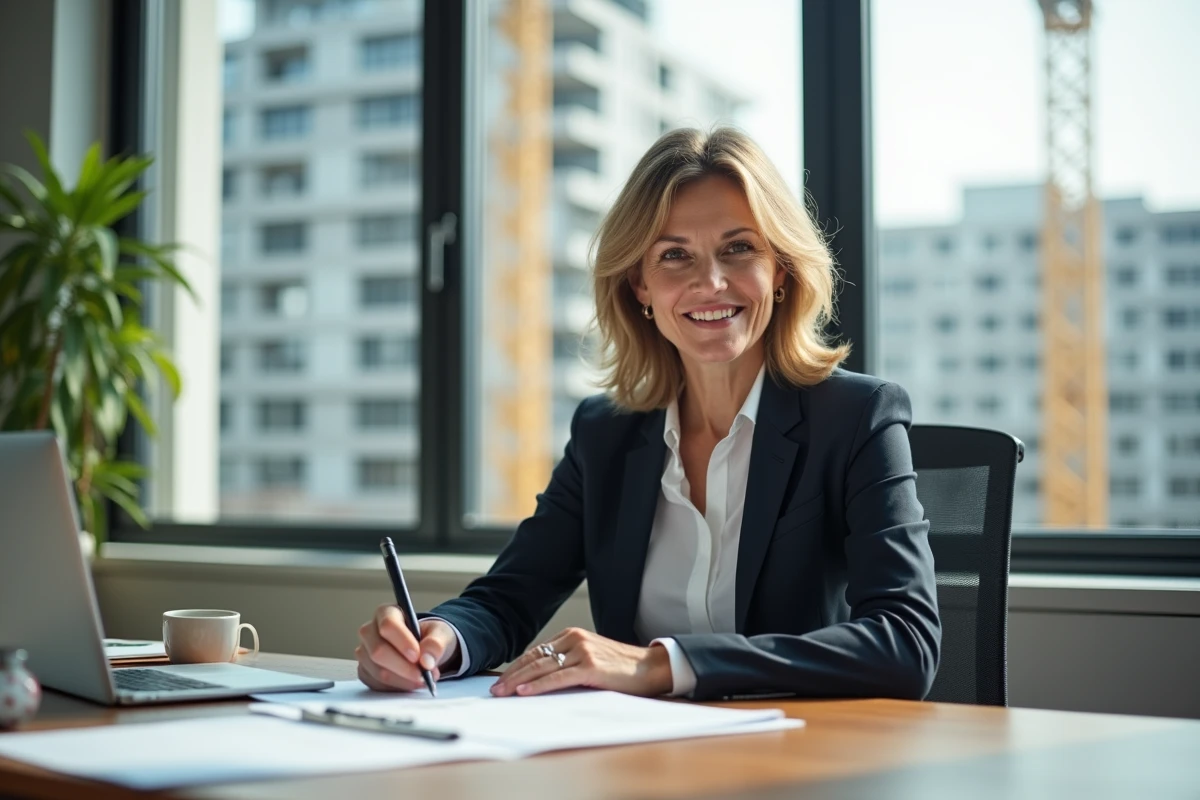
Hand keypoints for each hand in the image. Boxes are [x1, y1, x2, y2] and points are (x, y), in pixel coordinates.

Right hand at [355, 604, 459, 691]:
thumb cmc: (429, 637)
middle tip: (424, 675)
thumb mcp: (440, 634)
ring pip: (378, 671)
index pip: (388, 625)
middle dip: (404, 668)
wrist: (425, 651)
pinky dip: (397, 688)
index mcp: (386, 613)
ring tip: (423, 680)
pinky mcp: (365, 671)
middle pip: (378, 651)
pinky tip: (410, 684)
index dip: (402, 642)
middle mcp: (370, 631)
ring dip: (403, 680)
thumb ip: (436, 644)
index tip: (417, 656)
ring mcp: (365, 652)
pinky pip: (377, 684)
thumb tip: (426, 660)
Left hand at [490, 627, 672, 697]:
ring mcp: (583, 652)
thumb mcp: (590, 659)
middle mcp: (575, 639)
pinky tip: (524, 692)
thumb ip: (568, 663)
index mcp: (572, 635)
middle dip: (512, 675)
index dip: (516, 666)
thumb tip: (539, 679)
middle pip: (535, 658)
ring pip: (542, 668)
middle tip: (494, 689)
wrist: (650, 667)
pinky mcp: (591, 667)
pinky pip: (558, 678)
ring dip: (518, 681)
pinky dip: (538, 686)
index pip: (536, 651)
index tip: (501, 680)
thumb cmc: (620, 668)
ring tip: (502, 692)